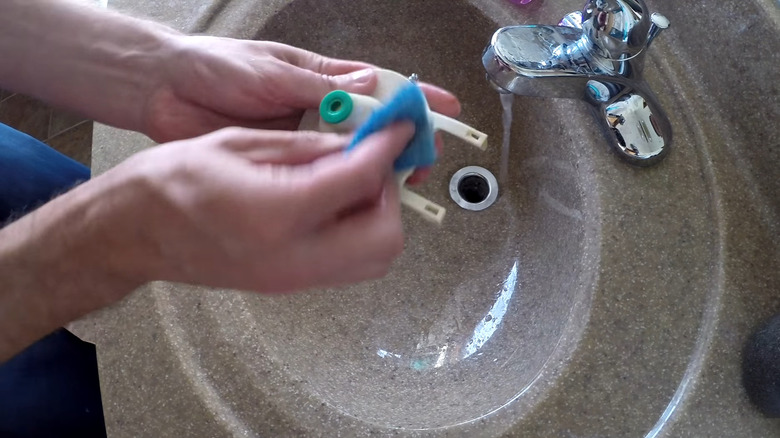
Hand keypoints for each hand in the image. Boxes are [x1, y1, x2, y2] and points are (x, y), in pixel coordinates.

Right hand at [115, 123, 414, 292]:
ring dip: (380, 217)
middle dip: (391, 195)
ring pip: (374, 259)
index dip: (388, 149)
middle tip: (373, 162)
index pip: (361, 181)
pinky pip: (348, 264)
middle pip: (385, 238)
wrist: (131, 235)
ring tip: (355, 181)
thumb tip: (354, 143)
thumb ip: (306, 148)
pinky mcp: (289, 285)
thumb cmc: (168, 183)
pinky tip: (335, 202)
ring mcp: (292, 279)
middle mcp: (292, 257)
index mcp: (275, 213)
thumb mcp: (238, 144)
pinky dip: (359, 233)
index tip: (399, 131)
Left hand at [143, 37, 459, 182]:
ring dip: (376, 169)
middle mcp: (318, 109)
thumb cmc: (216, 67)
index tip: (447, 108)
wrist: (163, 91)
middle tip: (424, 160)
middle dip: (402, 142)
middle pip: (372, 128)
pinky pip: (318, 177)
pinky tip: (357, 199)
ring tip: (402, 184)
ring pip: (348, 156)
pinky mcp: (281, 164)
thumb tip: (368, 87)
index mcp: (322, 79)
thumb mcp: (270, 72)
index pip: (379, 86)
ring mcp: (301, 138)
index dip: (413, 97)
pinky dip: (339, 187)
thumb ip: (317, 87)